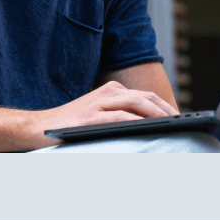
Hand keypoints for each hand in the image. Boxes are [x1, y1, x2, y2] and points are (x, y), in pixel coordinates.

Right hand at [25, 80, 177, 148]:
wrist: (37, 127)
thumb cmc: (72, 125)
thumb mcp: (100, 115)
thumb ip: (121, 116)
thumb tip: (151, 128)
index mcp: (112, 91)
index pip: (146, 97)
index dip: (165, 106)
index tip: (181, 118)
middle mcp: (108, 92)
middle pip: (146, 98)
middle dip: (166, 110)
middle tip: (182, 122)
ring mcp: (98, 103)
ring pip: (136, 103)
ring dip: (156, 114)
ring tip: (171, 124)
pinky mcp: (90, 117)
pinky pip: (120, 117)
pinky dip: (137, 121)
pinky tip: (147, 127)